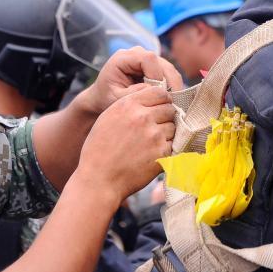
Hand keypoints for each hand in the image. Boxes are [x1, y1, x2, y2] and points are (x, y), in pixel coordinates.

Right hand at [74, 86, 175, 202]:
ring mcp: (154, 136)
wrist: (99, 179)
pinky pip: (174, 145)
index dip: (162, 100)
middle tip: (154, 128)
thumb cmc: (99, 149)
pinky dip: (167, 149)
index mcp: (129, 105)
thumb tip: (151, 96)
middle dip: (165, 117)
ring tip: (151, 143)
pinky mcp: (162, 154)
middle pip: (170, 108)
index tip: (159, 108)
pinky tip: (152, 154)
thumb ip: (130, 104)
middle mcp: (143, 117)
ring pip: (174, 126)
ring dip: (167, 133)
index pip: (160, 92)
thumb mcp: (108, 117)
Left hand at [80, 47, 182, 115]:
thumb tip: (150, 88)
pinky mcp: (156, 68)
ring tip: (172, 105)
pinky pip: (170, 76)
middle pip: (163, 64)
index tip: (156, 95)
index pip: (148, 59)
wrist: (103, 97)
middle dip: (169, 84)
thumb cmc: (106, 97)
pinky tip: (170, 102)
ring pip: (170, 70)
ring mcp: (149, 60)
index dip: (156, 76)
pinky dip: (172, 89)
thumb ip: (131, 93)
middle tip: (171, 104)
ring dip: (173, 87)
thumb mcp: (114, 98)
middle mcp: (138, 54)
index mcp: (124, 57)